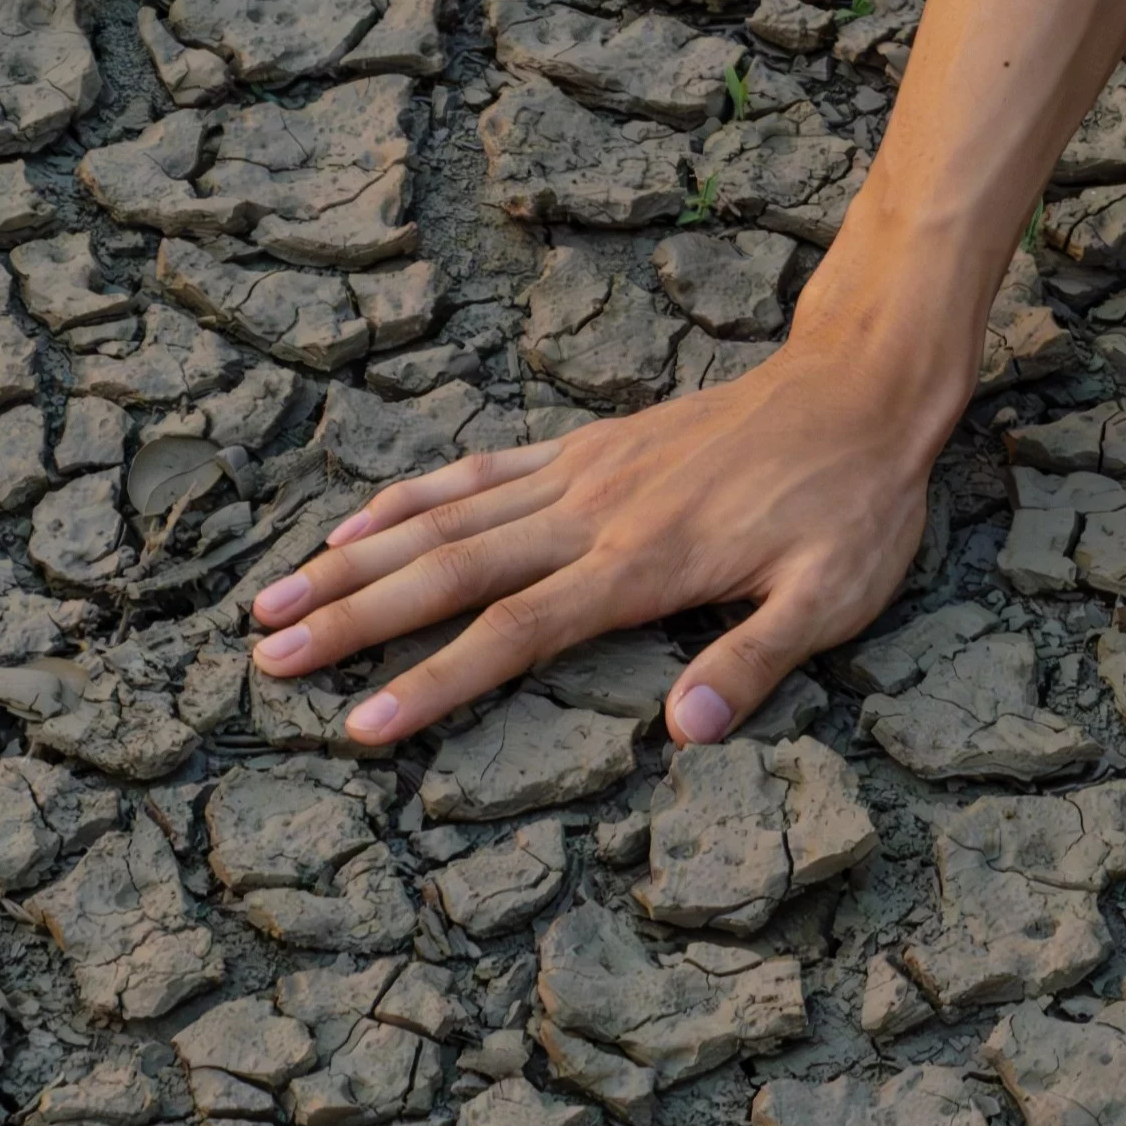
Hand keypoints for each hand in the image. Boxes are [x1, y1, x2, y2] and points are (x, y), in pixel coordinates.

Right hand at [246, 335, 960, 746]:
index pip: (513, 633)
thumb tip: (683, 736)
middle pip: (447, 570)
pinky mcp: (584, 449)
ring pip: (443, 519)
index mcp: (641, 565)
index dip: (432, 682)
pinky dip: (409, 497)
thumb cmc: (852, 506)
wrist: (855, 389)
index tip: (360, 721)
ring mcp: (579, 475)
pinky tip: (356, 521)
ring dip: (354, 558)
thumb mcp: (833, 598)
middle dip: (353, 616)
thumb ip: (754, 663)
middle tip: (270, 654)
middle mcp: (590, 515)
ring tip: (275, 594)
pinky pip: (478, 473)